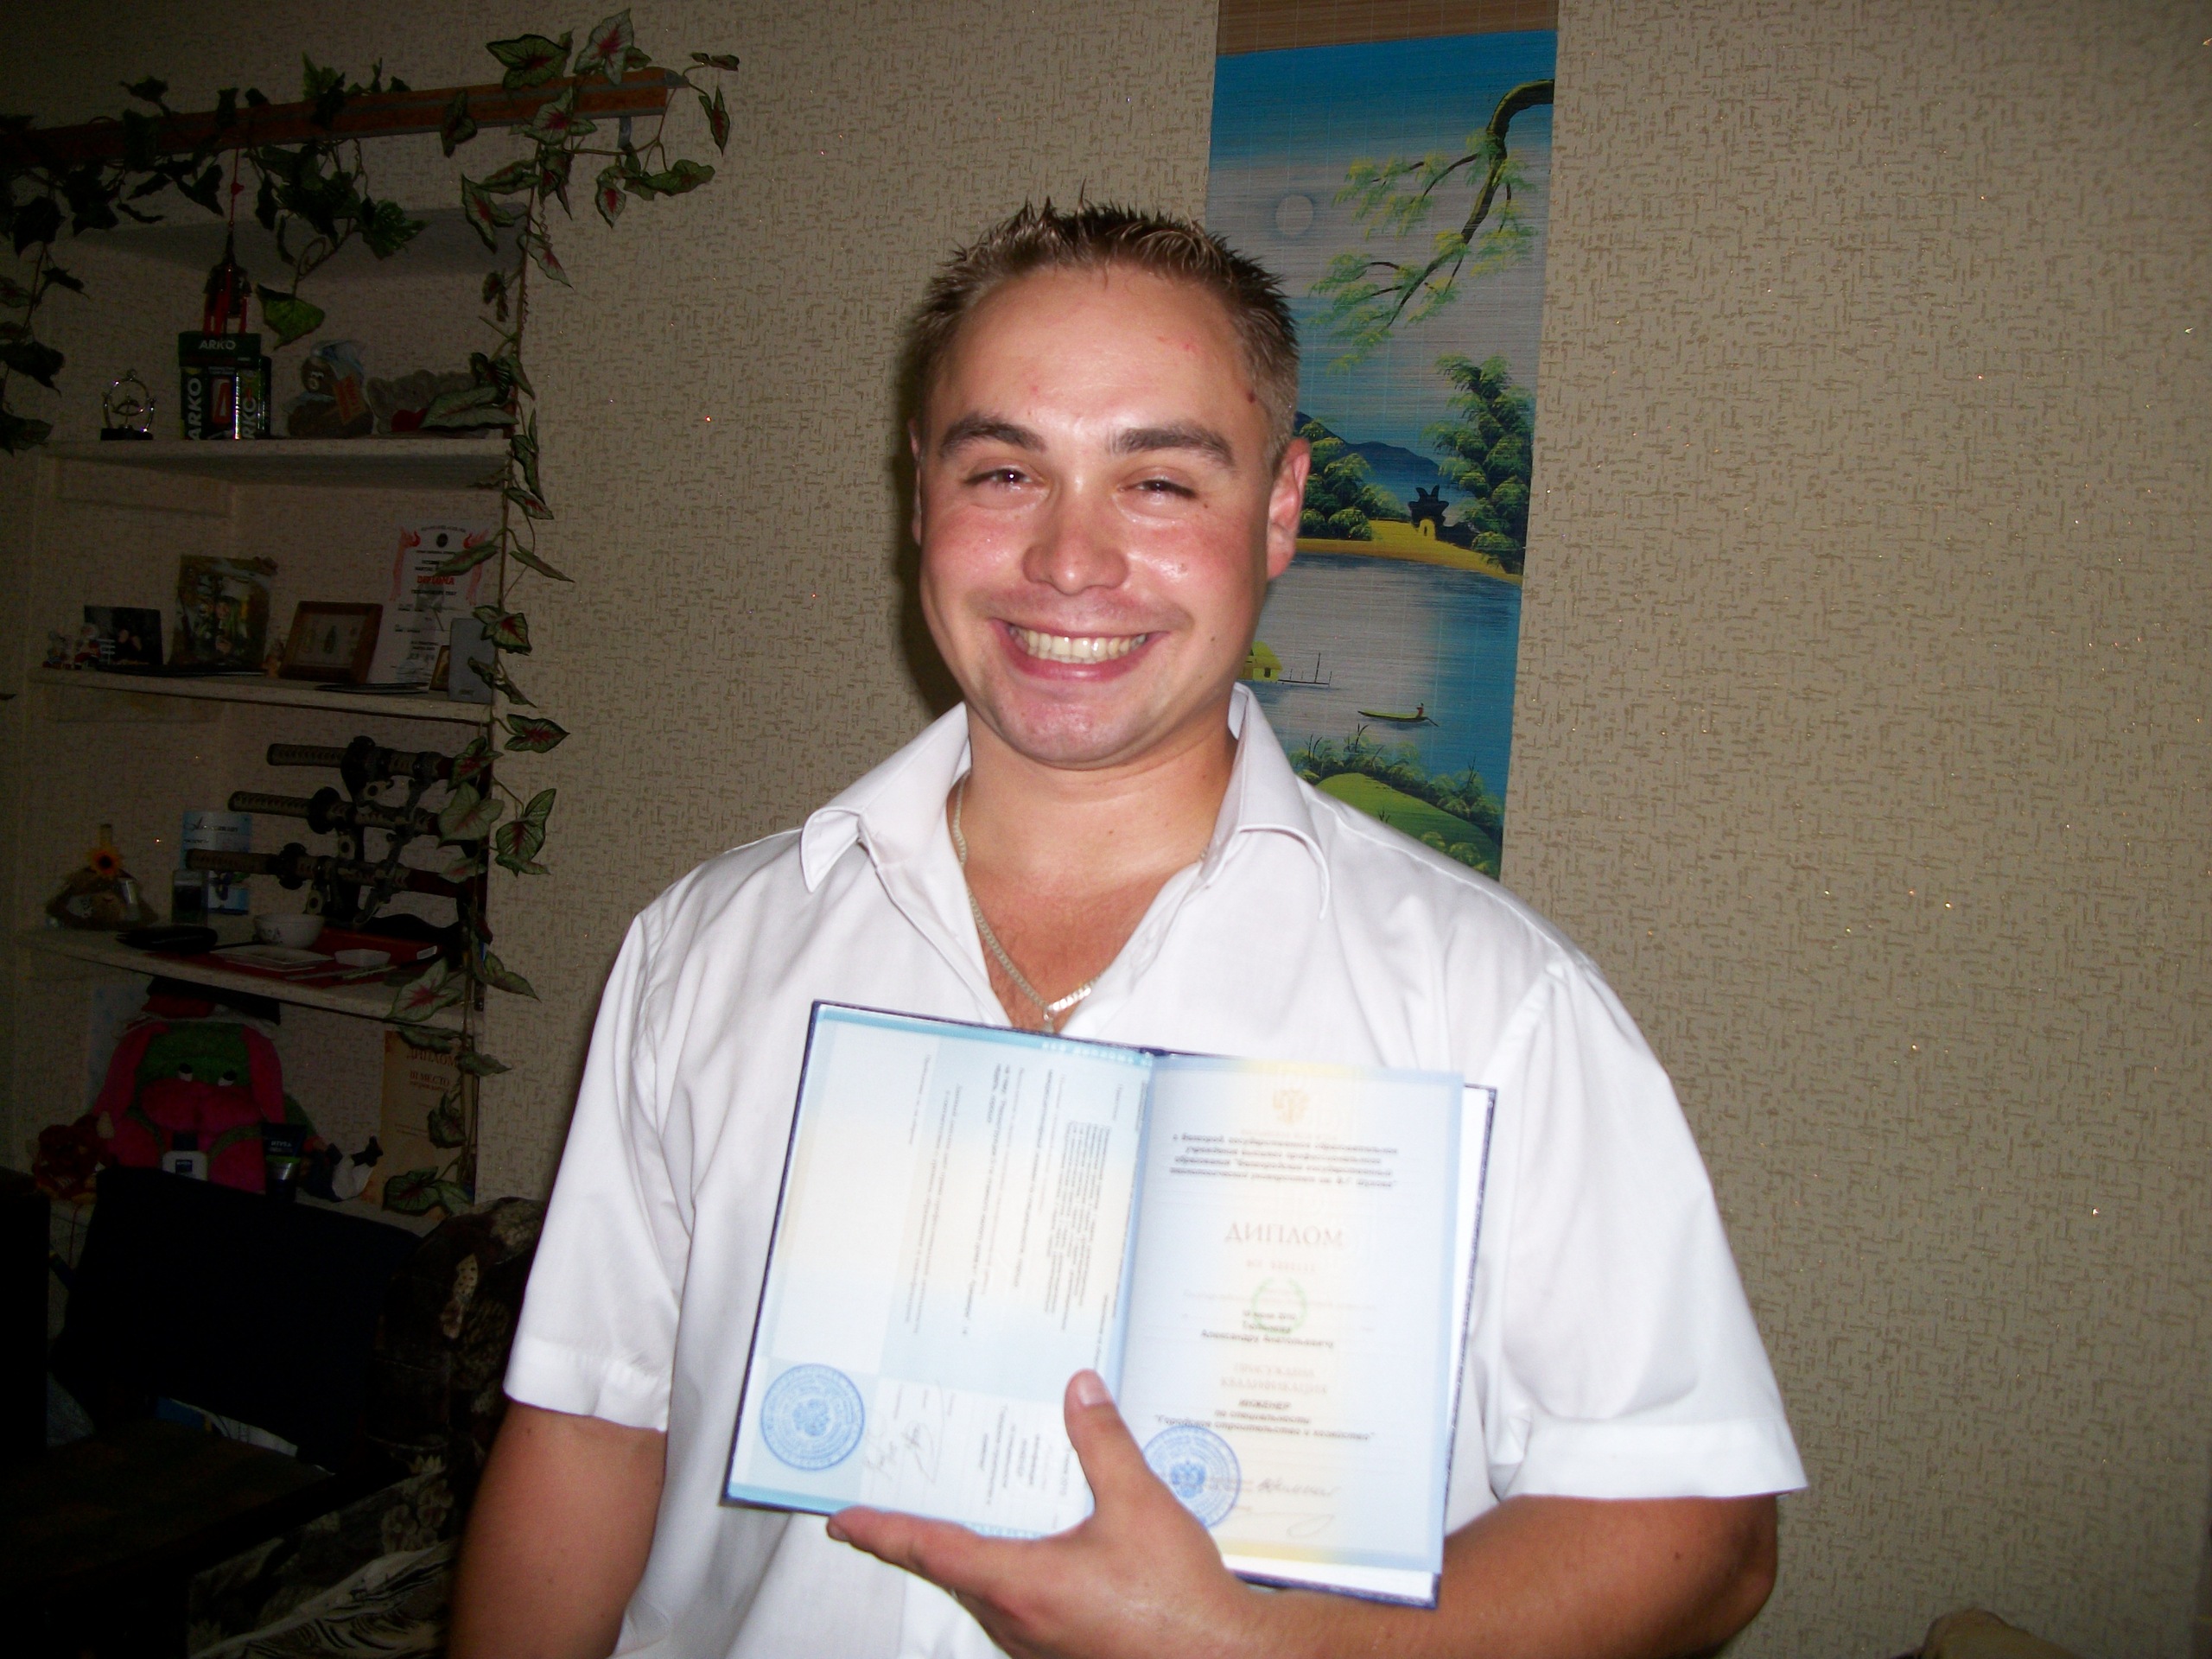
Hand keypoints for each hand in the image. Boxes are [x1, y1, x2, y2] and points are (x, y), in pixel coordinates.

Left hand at [828, 1372, 1274, 1658]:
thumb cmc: (1178, 1603)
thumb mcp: (1139, 1504)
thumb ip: (1103, 1442)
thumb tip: (1081, 1391)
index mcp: (1019, 1584)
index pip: (928, 1550)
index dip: (882, 1531)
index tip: (845, 1521)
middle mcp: (1015, 1621)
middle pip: (947, 1574)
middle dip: (919, 1540)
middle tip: (891, 1511)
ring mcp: (1036, 1645)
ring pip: (980, 1596)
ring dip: (964, 1560)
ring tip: (959, 1521)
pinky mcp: (1061, 1653)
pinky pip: (1012, 1610)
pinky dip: (1003, 1578)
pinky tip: (1031, 1555)